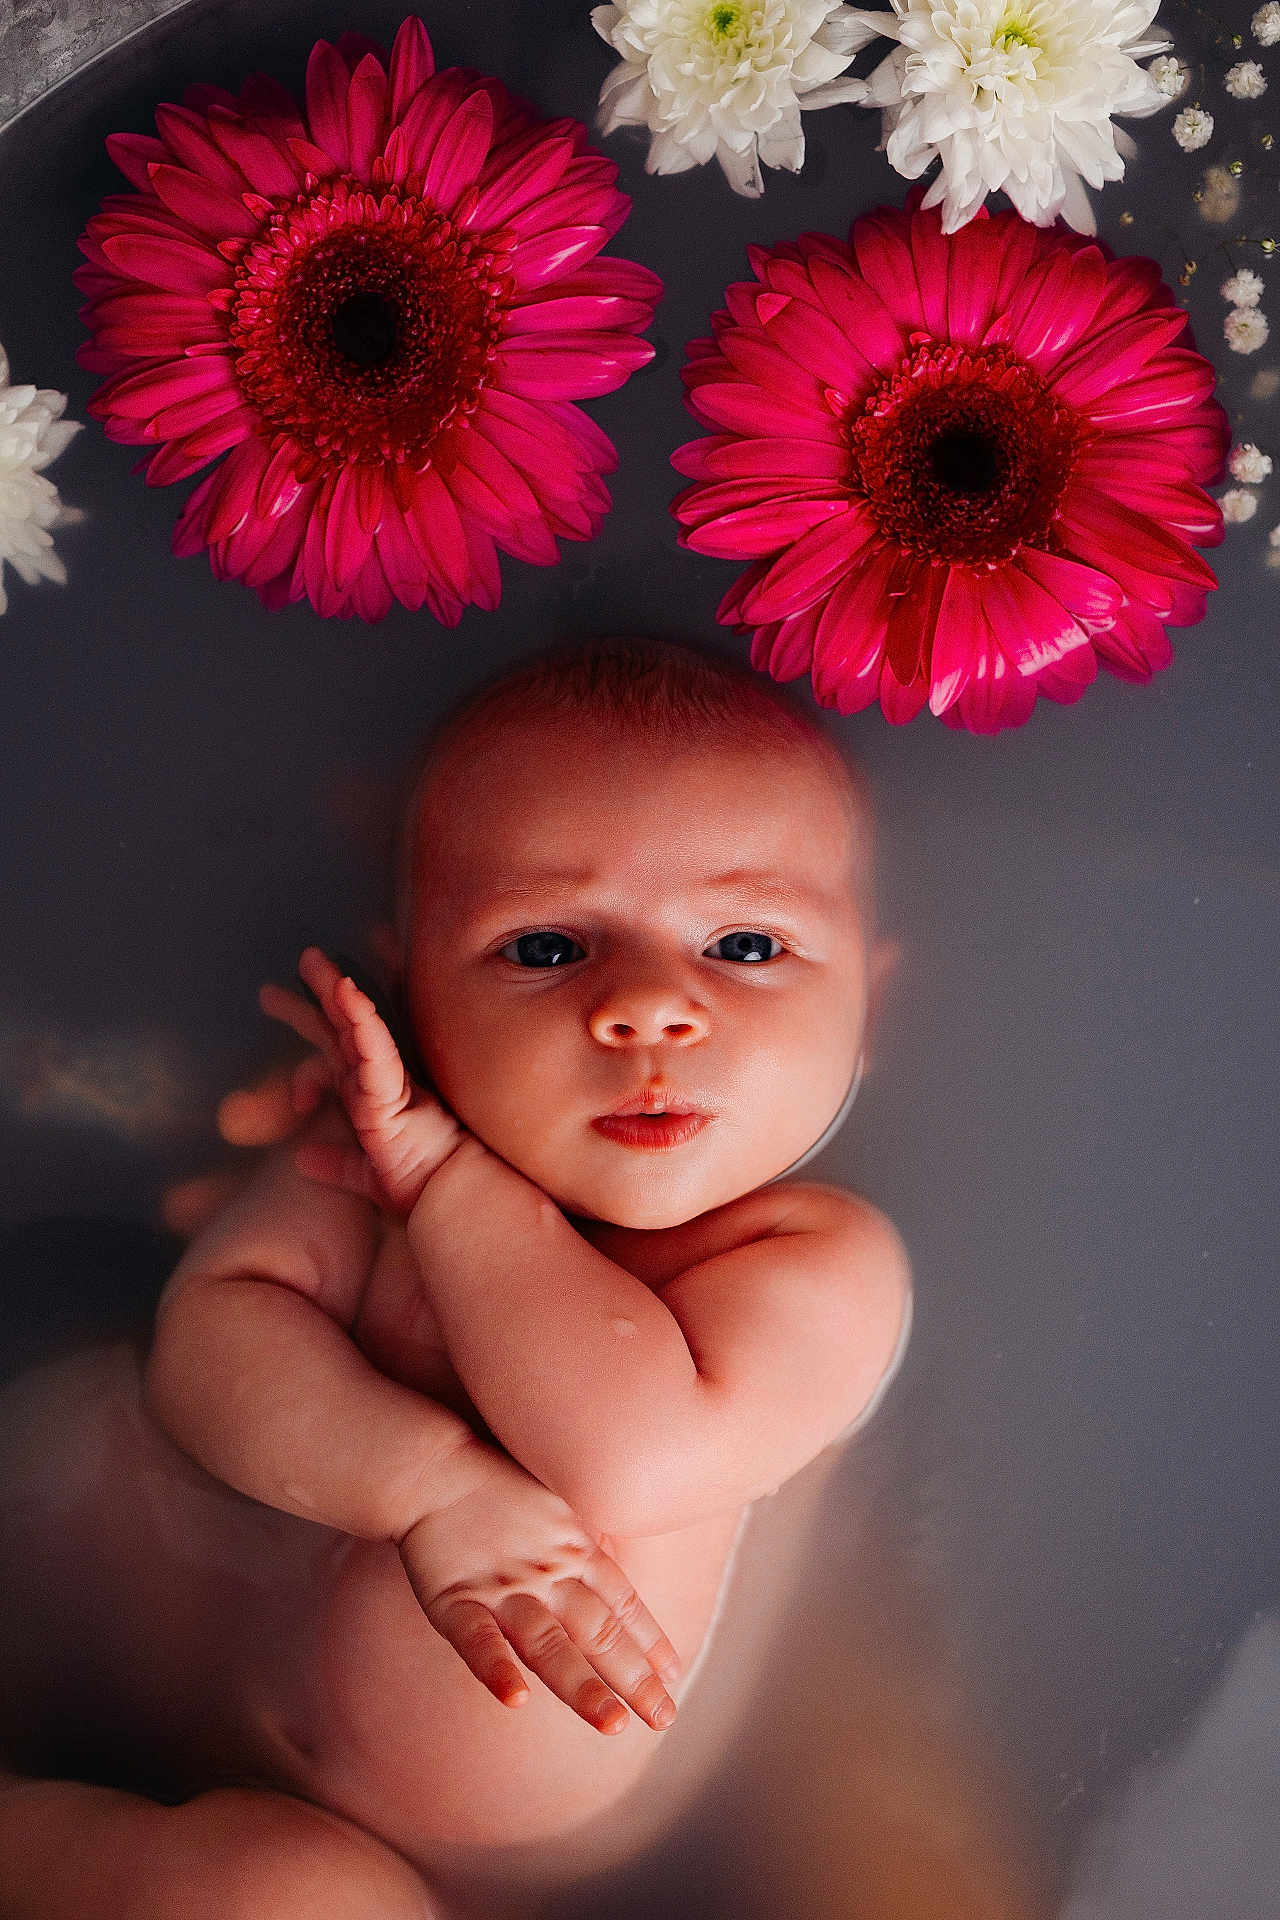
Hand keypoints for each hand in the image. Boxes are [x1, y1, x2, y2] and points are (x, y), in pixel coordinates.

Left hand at [259, 947, 467, 1216]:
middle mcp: (379, 1082)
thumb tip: (301, 1159)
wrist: (450, 1201)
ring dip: (334, 990)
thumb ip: (338, 1164)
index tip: (276, 1002)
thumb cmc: (422, 1187)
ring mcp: (388, 1081)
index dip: (309, 1023)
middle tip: (303, 959)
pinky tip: (344, 990)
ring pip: (355, 1025)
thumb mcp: (368, 1176)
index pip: (335, 1051)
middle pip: (343, 1027)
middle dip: (319, 994)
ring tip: (311, 959)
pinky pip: (373, 1045)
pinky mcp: (393, 1089)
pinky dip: (359, 1016)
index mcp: (371, 1097)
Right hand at [398, 1446, 681, 1736]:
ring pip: (548, 1645)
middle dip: (632, 1679)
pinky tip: (516, 1700)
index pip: (623, 1603)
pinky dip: (497, 1670)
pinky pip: (478, 1641)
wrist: (435, 1466)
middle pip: (597, 1632)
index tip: (672, 1677)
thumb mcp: (559, 1509)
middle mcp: (548, 1573)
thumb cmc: (499, 1488)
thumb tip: (617, 1584)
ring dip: (581, 1687)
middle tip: (663, 1718)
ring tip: (612, 1724)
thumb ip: (586, 1548)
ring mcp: (503, 1589)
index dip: (650, 1641)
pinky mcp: (456, 1600)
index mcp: (575, 1550)